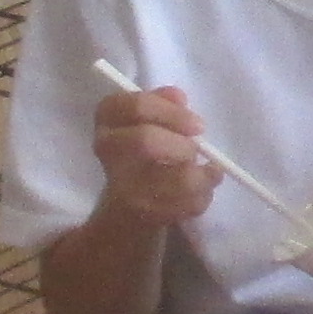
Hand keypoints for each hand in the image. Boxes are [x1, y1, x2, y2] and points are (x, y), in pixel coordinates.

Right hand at [92, 86, 222, 230]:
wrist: (126, 206)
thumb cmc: (144, 151)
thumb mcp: (150, 119)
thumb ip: (164, 104)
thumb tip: (179, 98)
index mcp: (108, 117)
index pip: (136, 106)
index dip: (171, 113)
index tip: (197, 125)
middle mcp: (107, 148)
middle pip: (146, 141)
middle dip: (183, 146)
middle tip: (197, 150)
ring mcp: (122, 187)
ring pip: (177, 180)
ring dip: (200, 175)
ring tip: (205, 173)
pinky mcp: (142, 215)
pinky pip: (187, 204)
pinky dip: (203, 197)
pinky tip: (200, 191)